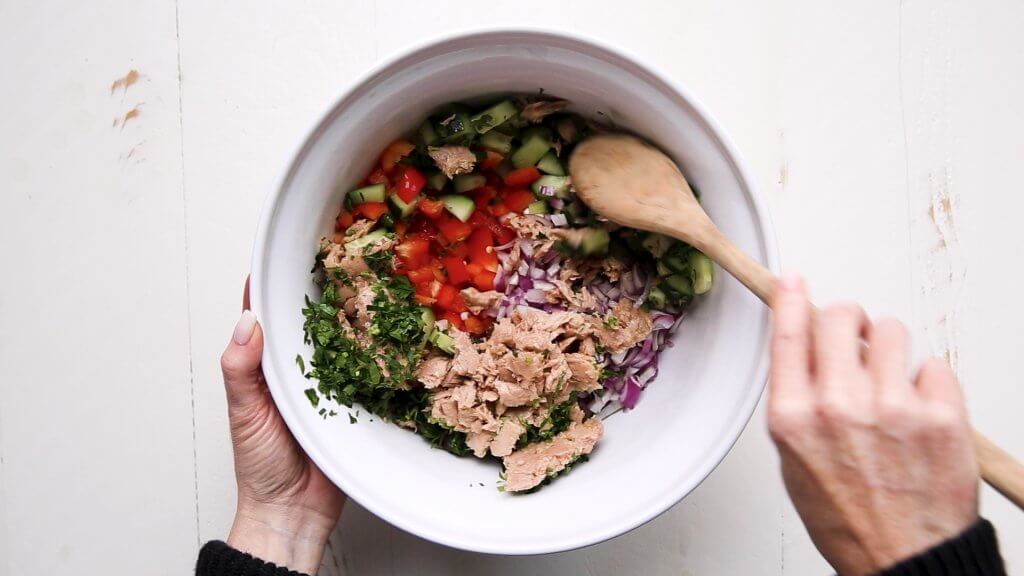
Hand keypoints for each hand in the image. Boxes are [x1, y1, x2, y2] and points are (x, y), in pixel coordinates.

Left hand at [221, 279, 344, 573]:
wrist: (294, 512)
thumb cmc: (261, 466)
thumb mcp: (244, 414)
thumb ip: (240, 370)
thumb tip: (247, 324)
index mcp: (264, 368)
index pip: (264, 318)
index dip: (270, 288)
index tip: (281, 255)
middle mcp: (295, 371)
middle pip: (308, 324)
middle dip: (319, 294)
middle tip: (336, 260)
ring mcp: (327, 384)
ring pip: (340, 343)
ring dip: (351, 320)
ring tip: (366, 286)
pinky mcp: (353, 402)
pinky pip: (364, 373)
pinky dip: (373, 356)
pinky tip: (385, 336)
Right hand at [767, 276, 978, 575]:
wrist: (904, 558)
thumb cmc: (850, 518)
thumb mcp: (794, 460)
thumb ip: (796, 401)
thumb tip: (804, 353)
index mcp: (795, 417)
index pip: (789, 332)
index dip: (791, 297)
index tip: (794, 282)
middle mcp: (840, 405)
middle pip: (841, 315)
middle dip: (848, 320)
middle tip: (855, 337)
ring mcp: (893, 406)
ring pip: (892, 330)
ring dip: (889, 347)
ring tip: (891, 381)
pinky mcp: (941, 414)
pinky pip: (934, 365)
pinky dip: (928, 381)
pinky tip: (919, 410)